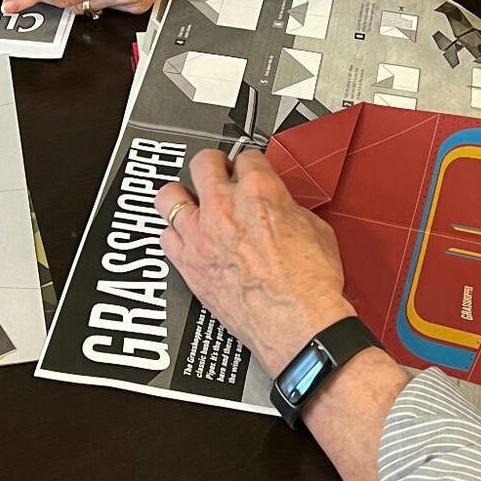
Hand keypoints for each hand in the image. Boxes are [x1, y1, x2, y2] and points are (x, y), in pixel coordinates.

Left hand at [155, 148, 354, 375]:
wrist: (300, 324)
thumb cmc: (311, 284)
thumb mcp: (314, 228)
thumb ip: (287, 208)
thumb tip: (279, 208)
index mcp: (260, 191)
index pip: (246, 156)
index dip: (250, 163)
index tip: (248, 170)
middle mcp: (224, 207)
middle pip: (203, 162)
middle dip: (213, 165)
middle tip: (218, 174)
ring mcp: (201, 235)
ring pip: (169, 196)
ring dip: (183, 197)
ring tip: (192, 202)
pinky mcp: (188, 265)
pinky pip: (165, 237)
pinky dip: (176, 236)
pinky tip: (188, 240)